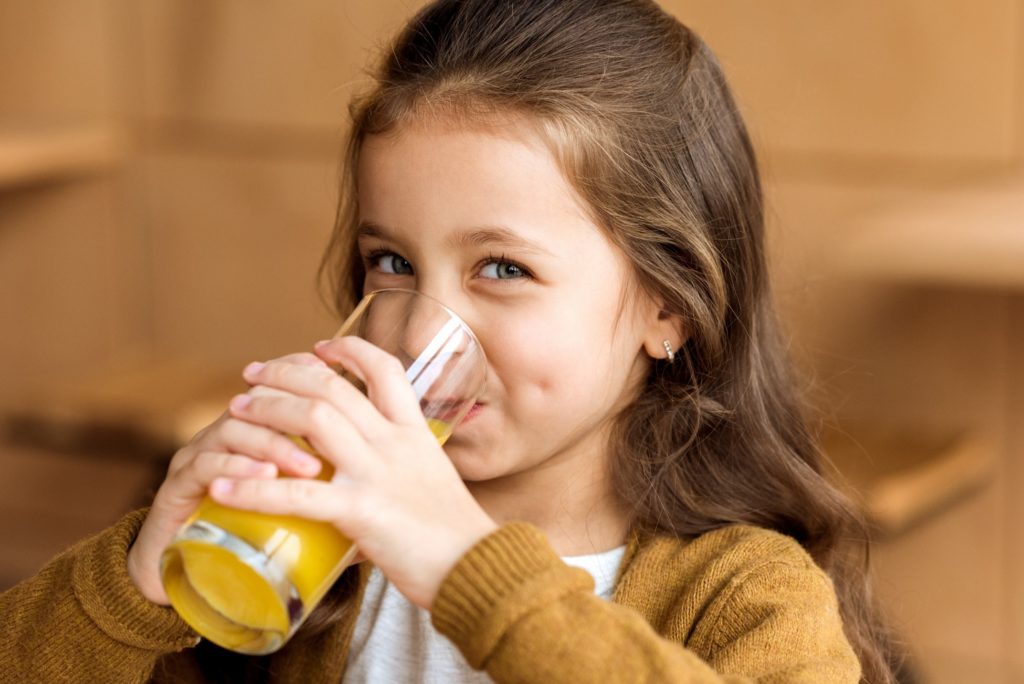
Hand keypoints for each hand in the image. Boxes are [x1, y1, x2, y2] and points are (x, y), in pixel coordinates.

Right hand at [126, 353, 328, 604]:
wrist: (188, 577)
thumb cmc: (256, 535)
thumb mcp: (308, 507)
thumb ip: (340, 489)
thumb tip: (398, 487)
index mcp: (259, 427)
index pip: (284, 381)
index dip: (307, 372)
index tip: (340, 378)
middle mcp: (228, 431)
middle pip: (262, 397)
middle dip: (299, 408)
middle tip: (336, 434)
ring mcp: (199, 454)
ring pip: (235, 428)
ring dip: (274, 444)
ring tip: (308, 469)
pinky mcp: (177, 486)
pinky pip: (206, 466)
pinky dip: (236, 468)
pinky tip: (263, 478)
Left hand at [207, 336, 497, 609]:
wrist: (480, 568)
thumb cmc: (458, 535)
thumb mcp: (434, 480)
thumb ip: (403, 467)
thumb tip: (374, 472)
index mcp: (415, 432)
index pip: (383, 370)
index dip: (348, 350)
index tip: (318, 346)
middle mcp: (394, 443)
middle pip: (332, 387)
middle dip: (286, 373)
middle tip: (252, 375)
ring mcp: (377, 474)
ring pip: (313, 421)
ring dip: (267, 410)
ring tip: (235, 410)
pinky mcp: (361, 513)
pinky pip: (296, 496)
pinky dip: (253, 490)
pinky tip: (221, 491)